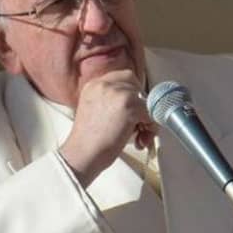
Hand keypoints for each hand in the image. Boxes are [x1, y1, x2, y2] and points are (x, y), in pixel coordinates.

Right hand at [59, 69, 157, 185]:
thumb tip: (140, 105)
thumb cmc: (89, 141)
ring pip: (145, 100)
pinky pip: (151, 114)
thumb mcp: (96, 111)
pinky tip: (140, 140)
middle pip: (136, 84)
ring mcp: (118, 93)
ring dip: (147, 119)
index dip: (132, 94)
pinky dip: (151, 128)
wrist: (81, 155)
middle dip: (141, 104)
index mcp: (94, 85)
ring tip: (138, 136)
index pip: (123, 78)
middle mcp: (105, 84)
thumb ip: (112, 103)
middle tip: (138, 124)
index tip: (134, 111)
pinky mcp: (129, 106)